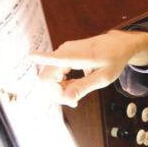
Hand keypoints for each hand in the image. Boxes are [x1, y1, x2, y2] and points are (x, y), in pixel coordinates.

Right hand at [29, 30, 147, 106]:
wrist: (118, 44)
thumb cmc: (113, 59)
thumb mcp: (104, 78)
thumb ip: (84, 87)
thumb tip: (66, 99)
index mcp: (78, 55)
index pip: (54, 56)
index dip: (40, 58)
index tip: (30, 56)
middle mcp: (65, 51)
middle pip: (47, 77)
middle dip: (56, 92)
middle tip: (73, 102)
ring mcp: (62, 52)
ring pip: (49, 77)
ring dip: (58, 89)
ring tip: (75, 96)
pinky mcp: (62, 56)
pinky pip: (54, 74)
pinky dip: (61, 84)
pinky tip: (73, 89)